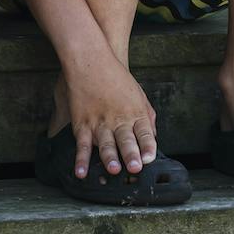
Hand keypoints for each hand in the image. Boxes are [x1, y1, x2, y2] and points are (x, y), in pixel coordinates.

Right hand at [61, 58, 161, 179]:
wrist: (91, 61)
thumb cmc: (116, 78)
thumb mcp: (139, 96)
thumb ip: (147, 118)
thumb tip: (152, 139)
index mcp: (136, 113)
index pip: (145, 133)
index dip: (147, 147)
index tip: (149, 158)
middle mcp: (118, 119)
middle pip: (126, 139)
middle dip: (131, 154)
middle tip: (134, 167)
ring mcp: (99, 122)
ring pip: (105, 143)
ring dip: (109, 157)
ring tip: (113, 169)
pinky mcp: (82, 123)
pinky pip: (82, 145)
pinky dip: (81, 159)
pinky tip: (82, 172)